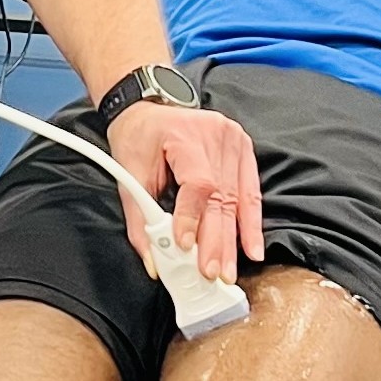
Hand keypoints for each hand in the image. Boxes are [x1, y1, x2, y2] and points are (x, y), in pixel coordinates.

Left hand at [104, 102, 265, 284]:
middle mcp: (215, 134)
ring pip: (237, 199)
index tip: (186, 247)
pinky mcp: (244, 148)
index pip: (197, 183)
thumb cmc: (137, 137)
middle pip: (221, 196)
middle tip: (212, 272)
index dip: (193, 217)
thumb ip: (140, 219)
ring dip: (233, 240)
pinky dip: (250, 223)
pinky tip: (251, 248)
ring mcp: (234, 140)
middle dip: (216, 241)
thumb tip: (154, 260)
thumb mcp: (128, 173)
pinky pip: (251, 192)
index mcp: (184, 134)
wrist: (147, 108)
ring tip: (229, 270)